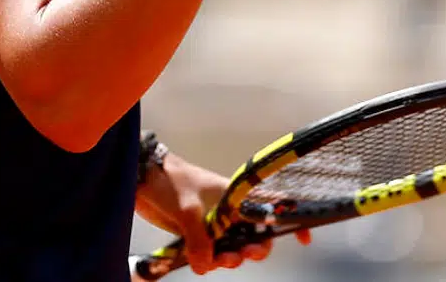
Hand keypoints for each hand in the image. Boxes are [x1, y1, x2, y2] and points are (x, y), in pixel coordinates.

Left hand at [135, 150, 310, 273]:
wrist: (141, 179)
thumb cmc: (170, 181)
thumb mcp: (187, 209)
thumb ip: (200, 239)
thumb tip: (206, 265)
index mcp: (236, 195)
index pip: (271, 203)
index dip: (290, 218)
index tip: (304, 237)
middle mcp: (229, 210)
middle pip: (255, 236)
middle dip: (255, 249)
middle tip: (244, 254)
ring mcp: (213, 224)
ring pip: (233, 249)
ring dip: (230, 259)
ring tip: (220, 260)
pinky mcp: (197, 235)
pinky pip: (211, 255)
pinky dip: (209, 262)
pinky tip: (199, 262)